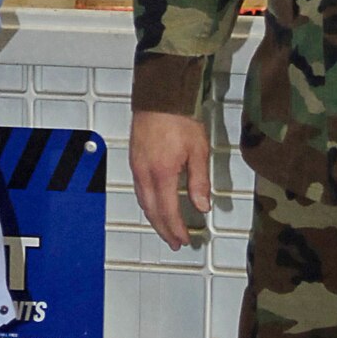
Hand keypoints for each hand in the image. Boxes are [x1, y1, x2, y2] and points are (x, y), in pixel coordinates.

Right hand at [129, 111, 210, 249]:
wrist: (160, 96)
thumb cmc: (179, 117)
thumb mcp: (198, 150)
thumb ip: (199, 181)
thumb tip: (202, 206)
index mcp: (162, 174)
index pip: (168, 211)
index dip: (176, 229)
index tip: (184, 240)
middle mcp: (145, 173)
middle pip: (152, 212)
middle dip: (164, 229)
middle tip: (174, 241)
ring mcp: (137, 167)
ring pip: (143, 202)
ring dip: (154, 218)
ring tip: (165, 228)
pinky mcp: (134, 160)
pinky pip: (139, 190)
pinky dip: (147, 204)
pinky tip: (153, 204)